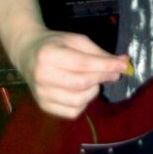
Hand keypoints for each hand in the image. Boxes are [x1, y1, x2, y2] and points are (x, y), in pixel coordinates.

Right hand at [16, 29, 130, 117]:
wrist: (27, 53)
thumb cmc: (55, 44)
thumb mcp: (76, 41)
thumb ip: (99, 53)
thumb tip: (124, 63)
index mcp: (48, 55)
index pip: (84, 64)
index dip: (107, 66)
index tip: (124, 66)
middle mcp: (42, 76)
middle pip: (82, 83)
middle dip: (103, 78)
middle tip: (114, 73)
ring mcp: (41, 94)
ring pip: (78, 100)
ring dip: (93, 91)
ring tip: (93, 81)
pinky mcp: (43, 106)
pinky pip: (72, 112)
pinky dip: (83, 103)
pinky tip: (82, 91)